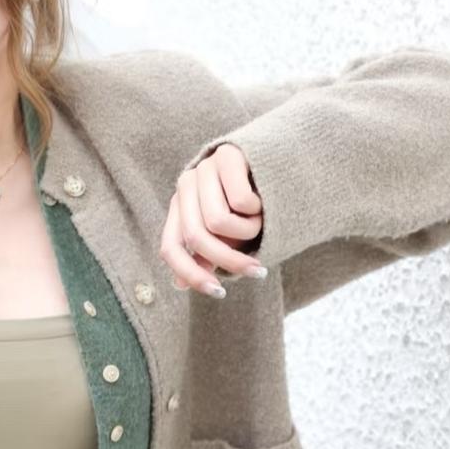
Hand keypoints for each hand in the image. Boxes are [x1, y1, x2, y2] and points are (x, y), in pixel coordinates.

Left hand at [159, 143, 265, 295]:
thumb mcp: (229, 235)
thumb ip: (206, 255)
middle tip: (259, 272)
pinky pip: (241, 201)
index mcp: (180, 207)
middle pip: (197, 237)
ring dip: (249, 231)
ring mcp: (203, 168)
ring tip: (261, 220)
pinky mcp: (226, 155)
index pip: (170, 248)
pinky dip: (259, 209)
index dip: (191, 274)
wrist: (279, 163)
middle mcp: (185, 185)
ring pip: (219, 222)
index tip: (219, 293)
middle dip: (230, 261)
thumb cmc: (252, 205)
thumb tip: (179, 284)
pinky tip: (265, 197)